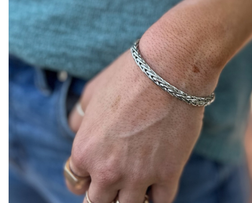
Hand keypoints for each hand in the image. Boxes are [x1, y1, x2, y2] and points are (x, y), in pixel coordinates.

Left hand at [66, 44, 206, 202]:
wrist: (170, 68)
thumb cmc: (130, 74)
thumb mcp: (93, 90)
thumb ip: (80, 117)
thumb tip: (77, 129)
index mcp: (84, 150)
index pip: (75, 181)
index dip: (86, 174)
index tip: (98, 168)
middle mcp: (107, 170)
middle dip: (104, 192)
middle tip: (118, 176)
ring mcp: (138, 175)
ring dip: (129, 198)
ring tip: (139, 182)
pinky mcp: (169, 173)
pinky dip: (156, 198)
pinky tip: (158, 186)